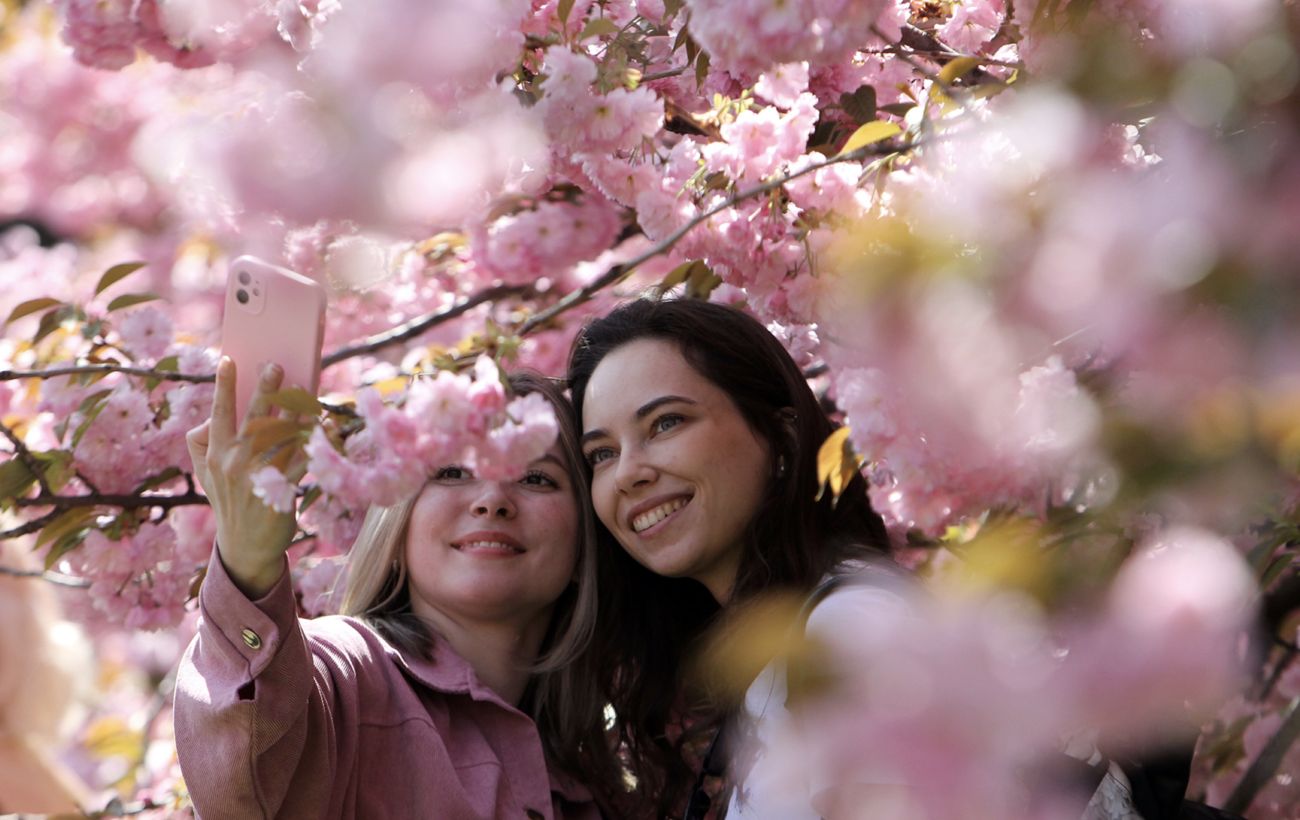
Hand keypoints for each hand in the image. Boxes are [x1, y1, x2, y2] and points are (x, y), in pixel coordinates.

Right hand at [187, 358, 303, 598]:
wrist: (245, 545)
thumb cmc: (228, 499)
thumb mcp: (205, 473)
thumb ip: (201, 442)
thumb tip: (212, 415)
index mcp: (216, 454)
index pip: (219, 414)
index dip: (223, 386)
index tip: (228, 361)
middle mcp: (236, 463)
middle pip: (253, 418)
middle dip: (265, 389)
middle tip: (276, 367)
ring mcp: (260, 477)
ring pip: (282, 436)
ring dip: (296, 411)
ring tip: (306, 390)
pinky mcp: (283, 489)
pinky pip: (304, 458)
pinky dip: (317, 441)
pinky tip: (326, 426)